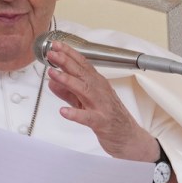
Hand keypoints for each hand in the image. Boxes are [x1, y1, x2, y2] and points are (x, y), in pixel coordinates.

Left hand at [45, 40, 158, 161]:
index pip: (82, 64)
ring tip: (53, 74)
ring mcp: (101, 106)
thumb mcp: (84, 102)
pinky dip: (75, 114)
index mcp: (97, 84)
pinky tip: (63, 111)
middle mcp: (100, 91)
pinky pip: (88, 117)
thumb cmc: (108, 117)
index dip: (69, 53)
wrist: (128, 138)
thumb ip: (68, 92)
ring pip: (84, 90)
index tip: (56, 45)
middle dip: (66, 61)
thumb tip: (52, 81)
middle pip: (82, 73)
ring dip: (68, 81)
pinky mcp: (101, 122)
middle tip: (52, 53)